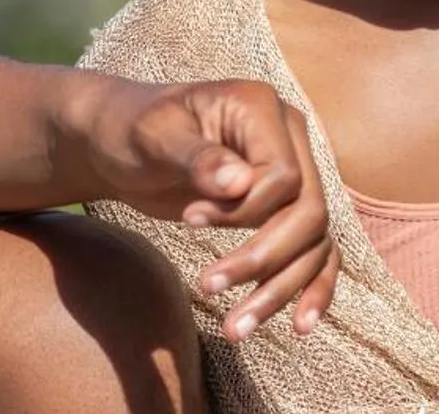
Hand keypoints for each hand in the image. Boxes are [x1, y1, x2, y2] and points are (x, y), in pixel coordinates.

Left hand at [76, 77, 338, 340]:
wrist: (122, 140)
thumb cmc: (133, 129)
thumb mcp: (154, 138)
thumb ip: (197, 157)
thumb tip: (238, 184)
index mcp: (263, 108)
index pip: (284, 176)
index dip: (244, 211)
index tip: (189, 221)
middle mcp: (291, 138)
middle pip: (309, 212)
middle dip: (264, 259)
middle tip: (207, 288)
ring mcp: (294, 174)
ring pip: (315, 241)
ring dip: (280, 289)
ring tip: (236, 329)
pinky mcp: (283, 209)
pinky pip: (316, 250)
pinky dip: (312, 287)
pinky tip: (300, 324)